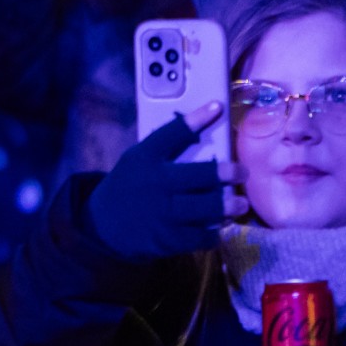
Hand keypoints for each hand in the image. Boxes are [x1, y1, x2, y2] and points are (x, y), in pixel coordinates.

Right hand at [85, 102, 248, 261]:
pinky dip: (215, 233)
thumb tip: (207, 133)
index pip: (171, 134)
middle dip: (227, 172)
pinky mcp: (167, 239)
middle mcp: (154, 183)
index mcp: (145, 159)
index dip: (195, 120)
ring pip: (206, 208)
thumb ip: (165, 151)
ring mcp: (161, 213)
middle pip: (200, 175)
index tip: (217, 106)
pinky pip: (201, 236)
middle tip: (242, 172)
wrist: (103, 226)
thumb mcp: (138, 162)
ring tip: (239, 204)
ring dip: (228, 205)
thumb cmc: (130, 187)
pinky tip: (220, 227)